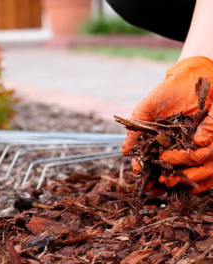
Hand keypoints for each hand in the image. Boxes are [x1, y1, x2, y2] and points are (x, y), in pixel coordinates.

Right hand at [123, 56, 212, 192]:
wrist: (189, 78)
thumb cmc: (164, 94)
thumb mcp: (144, 110)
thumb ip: (134, 130)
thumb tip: (124, 152)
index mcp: (157, 140)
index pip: (148, 159)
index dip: (144, 170)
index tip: (141, 177)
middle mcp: (172, 145)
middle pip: (164, 168)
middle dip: (158, 179)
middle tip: (155, 187)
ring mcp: (188, 144)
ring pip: (182, 167)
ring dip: (175, 177)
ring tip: (168, 184)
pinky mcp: (205, 140)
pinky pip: (202, 158)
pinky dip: (200, 172)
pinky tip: (193, 180)